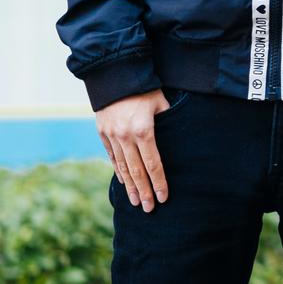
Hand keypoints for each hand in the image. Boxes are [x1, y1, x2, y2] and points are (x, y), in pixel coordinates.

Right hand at [97, 90, 170, 211]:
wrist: (114, 74)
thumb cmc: (145, 87)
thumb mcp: (162, 102)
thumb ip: (169, 121)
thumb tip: (179, 137)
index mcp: (143, 130)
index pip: (153, 164)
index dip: (159, 182)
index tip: (164, 197)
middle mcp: (125, 136)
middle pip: (137, 171)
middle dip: (145, 191)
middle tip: (150, 209)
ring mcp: (112, 136)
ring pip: (123, 167)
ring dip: (130, 187)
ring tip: (137, 202)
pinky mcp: (102, 133)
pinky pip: (112, 157)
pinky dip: (119, 171)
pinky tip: (125, 183)